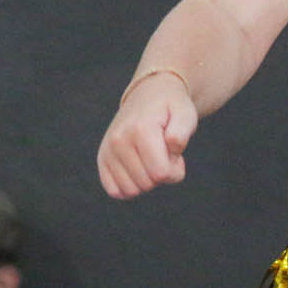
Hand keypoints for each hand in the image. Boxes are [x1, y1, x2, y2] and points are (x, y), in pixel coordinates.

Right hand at [97, 72, 197, 198]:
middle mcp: (119, 140)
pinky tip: (138, 169)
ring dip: (146, 181)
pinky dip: (130, 186)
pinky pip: (114, 191)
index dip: (175, 170)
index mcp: (140, 129)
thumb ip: (182, 133)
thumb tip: (171, 150)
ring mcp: (108, 150)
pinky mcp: (102, 159)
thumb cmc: (171, 108)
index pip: (161, 173)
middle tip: (163, 154)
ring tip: (150, 159)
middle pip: (147, 184)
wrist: (148, 95)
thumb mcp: (185, 114)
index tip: (175, 154)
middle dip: (162, 174)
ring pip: (131, 191)